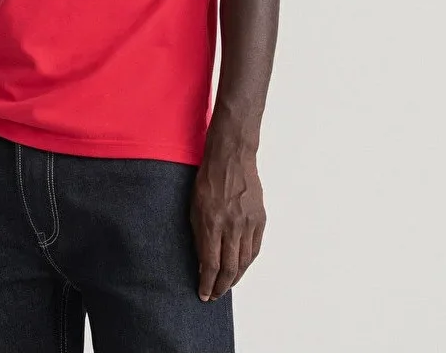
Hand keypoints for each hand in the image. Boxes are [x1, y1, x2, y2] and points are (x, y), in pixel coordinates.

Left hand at [190, 145, 265, 301]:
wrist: (231, 158)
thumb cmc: (207, 180)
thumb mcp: (194, 208)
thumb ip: (199, 237)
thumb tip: (203, 264)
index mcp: (212, 223)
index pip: (211, 264)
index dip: (207, 284)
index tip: (203, 294)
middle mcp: (232, 226)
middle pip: (230, 269)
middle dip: (221, 287)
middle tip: (214, 294)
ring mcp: (248, 223)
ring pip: (245, 261)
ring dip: (235, 278)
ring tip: (226, 284)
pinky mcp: (260, 219)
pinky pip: (255, 248)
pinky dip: (248, 262)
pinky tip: (241, 267)